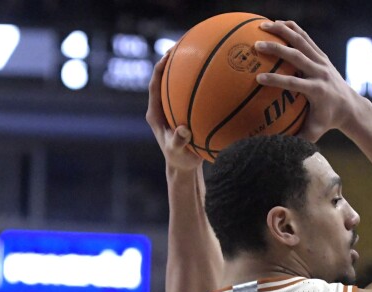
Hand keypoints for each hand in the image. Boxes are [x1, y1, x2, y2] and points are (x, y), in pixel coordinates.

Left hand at [147, 53, 202, 170]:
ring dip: (187, 69)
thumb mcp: (178, 152)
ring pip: (178, 84)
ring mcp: (173, 109)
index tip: (168, 54)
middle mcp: (162, 107)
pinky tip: (217, 77)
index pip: (154, 85)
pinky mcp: (184, 112)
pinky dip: (201, 85)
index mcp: (155, 113)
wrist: (184, 166)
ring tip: (200, 53)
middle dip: (173, 60)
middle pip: (164, 78)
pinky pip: (192, 94)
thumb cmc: (180, 159)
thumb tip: (183, 130)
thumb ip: (178, 141)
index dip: (159, 69)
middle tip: (184, 44)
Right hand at [256, 21, 363, 141]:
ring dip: (282, 31)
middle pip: (297, 57)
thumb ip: (296, 139)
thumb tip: (273, 148)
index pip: (294, 83)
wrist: (350, 106)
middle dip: (276, 50)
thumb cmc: (327, 121)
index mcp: (317, 91)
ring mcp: (322, 61)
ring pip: (301, 42)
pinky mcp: (321, 55)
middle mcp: (320, 72)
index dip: (277, 80)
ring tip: (262, 25)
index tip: (258, 78)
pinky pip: (305, 38)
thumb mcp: (314, 132)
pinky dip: (292, 29)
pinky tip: (276, 22)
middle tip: (256, 46)